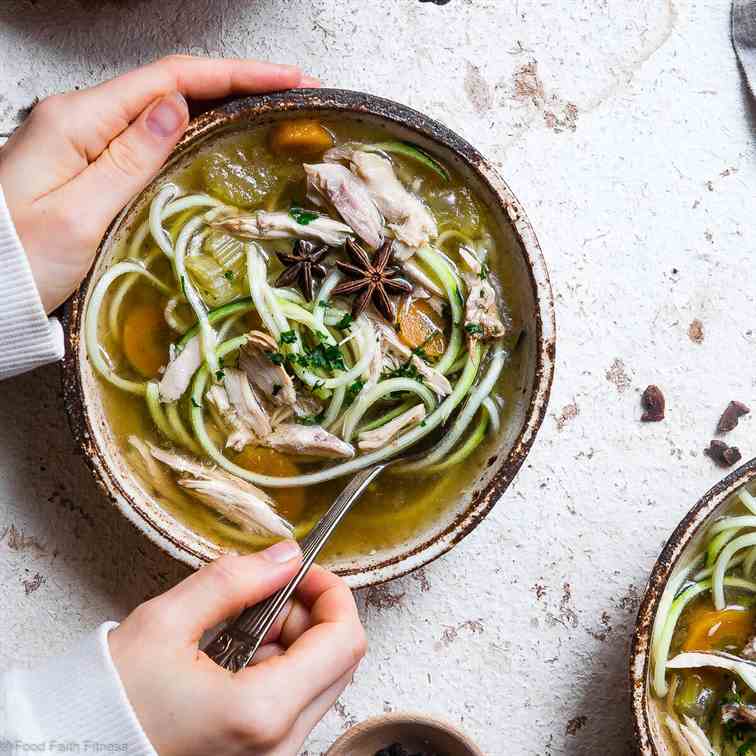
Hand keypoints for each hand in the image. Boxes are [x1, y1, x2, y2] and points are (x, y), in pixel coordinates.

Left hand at [0, 56, 316, 312]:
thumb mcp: (80, 214)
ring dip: (218, 105)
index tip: (285, 79)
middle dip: (235, 84)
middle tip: (290, 94)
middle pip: (171, 86)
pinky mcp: (88, 165)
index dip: (234, 74)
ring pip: (163, 110)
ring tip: (267, 111)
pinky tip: (218, 139)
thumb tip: (176, 108)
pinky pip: (149, 138)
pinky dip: (192, 132)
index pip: (170, 80)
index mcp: (79, 121)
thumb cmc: (21, 260)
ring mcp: (84, 141)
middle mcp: (81, 120)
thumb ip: (130, 159)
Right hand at [108, 540, 366, 755]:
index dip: (331, 592)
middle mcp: (280, 744)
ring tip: (234, 628)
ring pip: (319, 679)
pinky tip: (232, 655)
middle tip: (262, 595)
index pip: (345, 640)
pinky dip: (278, 666)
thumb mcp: (167, 623)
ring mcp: (273, 755)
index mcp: (263, 712)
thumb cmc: (111, 701)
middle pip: (339, 659)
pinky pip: (295, 701)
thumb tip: (285, 556)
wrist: (77, 749)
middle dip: (309, 613)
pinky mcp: (262, 755)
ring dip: (292, 638)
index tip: (302, 571)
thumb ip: (234, 581)